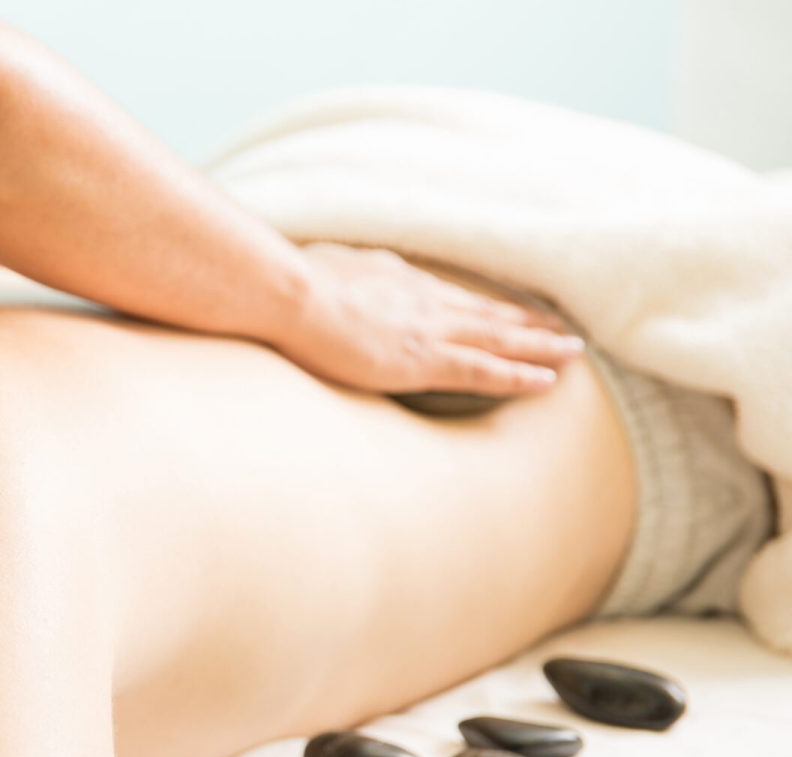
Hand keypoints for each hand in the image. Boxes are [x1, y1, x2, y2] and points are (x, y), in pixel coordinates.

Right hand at [270, 243, 584, 394]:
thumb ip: (338, 276)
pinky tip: (547, 381)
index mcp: (398, 278)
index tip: (504, 308)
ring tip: (571, 350)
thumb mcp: (320, 267)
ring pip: (500, 338)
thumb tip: (331, 275)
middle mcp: (425, 299)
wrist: (294, 295)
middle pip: (487, 313)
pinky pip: (485, 370)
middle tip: (559, 328)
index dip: (481, 304)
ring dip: (539, 344)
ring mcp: (430, 329)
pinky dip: (519, 375)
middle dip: (525, 321)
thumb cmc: (294, 282)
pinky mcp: (425, 360)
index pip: (450, 295)